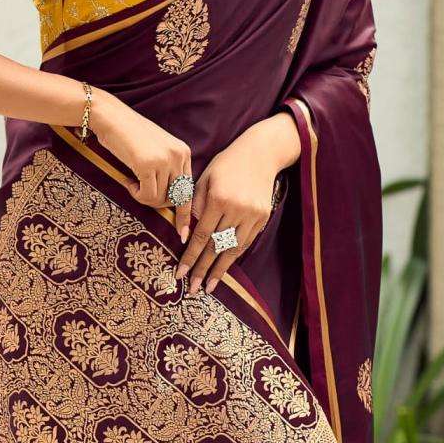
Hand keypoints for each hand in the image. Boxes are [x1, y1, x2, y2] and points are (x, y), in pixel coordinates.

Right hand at [86, 90, 196, 237]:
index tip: (182, 232)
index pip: (189, 190)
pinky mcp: (148, 164)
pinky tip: (128, 180)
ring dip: (144, 197)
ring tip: (132, 182)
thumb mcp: (155, 150)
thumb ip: (166, 170)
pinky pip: (146, 195)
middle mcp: (179, 155)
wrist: (110, 117)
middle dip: (159, 205)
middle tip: (140, 195)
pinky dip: (135, 194)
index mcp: (184, 152)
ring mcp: (165, 160)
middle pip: (176, 198)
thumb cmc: (129, 135)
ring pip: (160, 199)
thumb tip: (168, 201)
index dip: (185, 213)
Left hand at [175, 125, 280, 293]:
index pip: (202, 236)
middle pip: (216, 247)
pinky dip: (234, 256)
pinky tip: (224, 268)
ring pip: (233, 249)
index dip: (190, 257)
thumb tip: (187, 234)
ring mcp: (253, 215)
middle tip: (191, 288)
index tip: (180, 273)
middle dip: (202, 269)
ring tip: (208, 286)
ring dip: (219, 270)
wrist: (260, 153)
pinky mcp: (263, 218)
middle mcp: (237, 210)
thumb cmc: (226, 164)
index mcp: (219, 200)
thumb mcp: (204, 179)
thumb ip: (194, 206)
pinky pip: (245, 242)